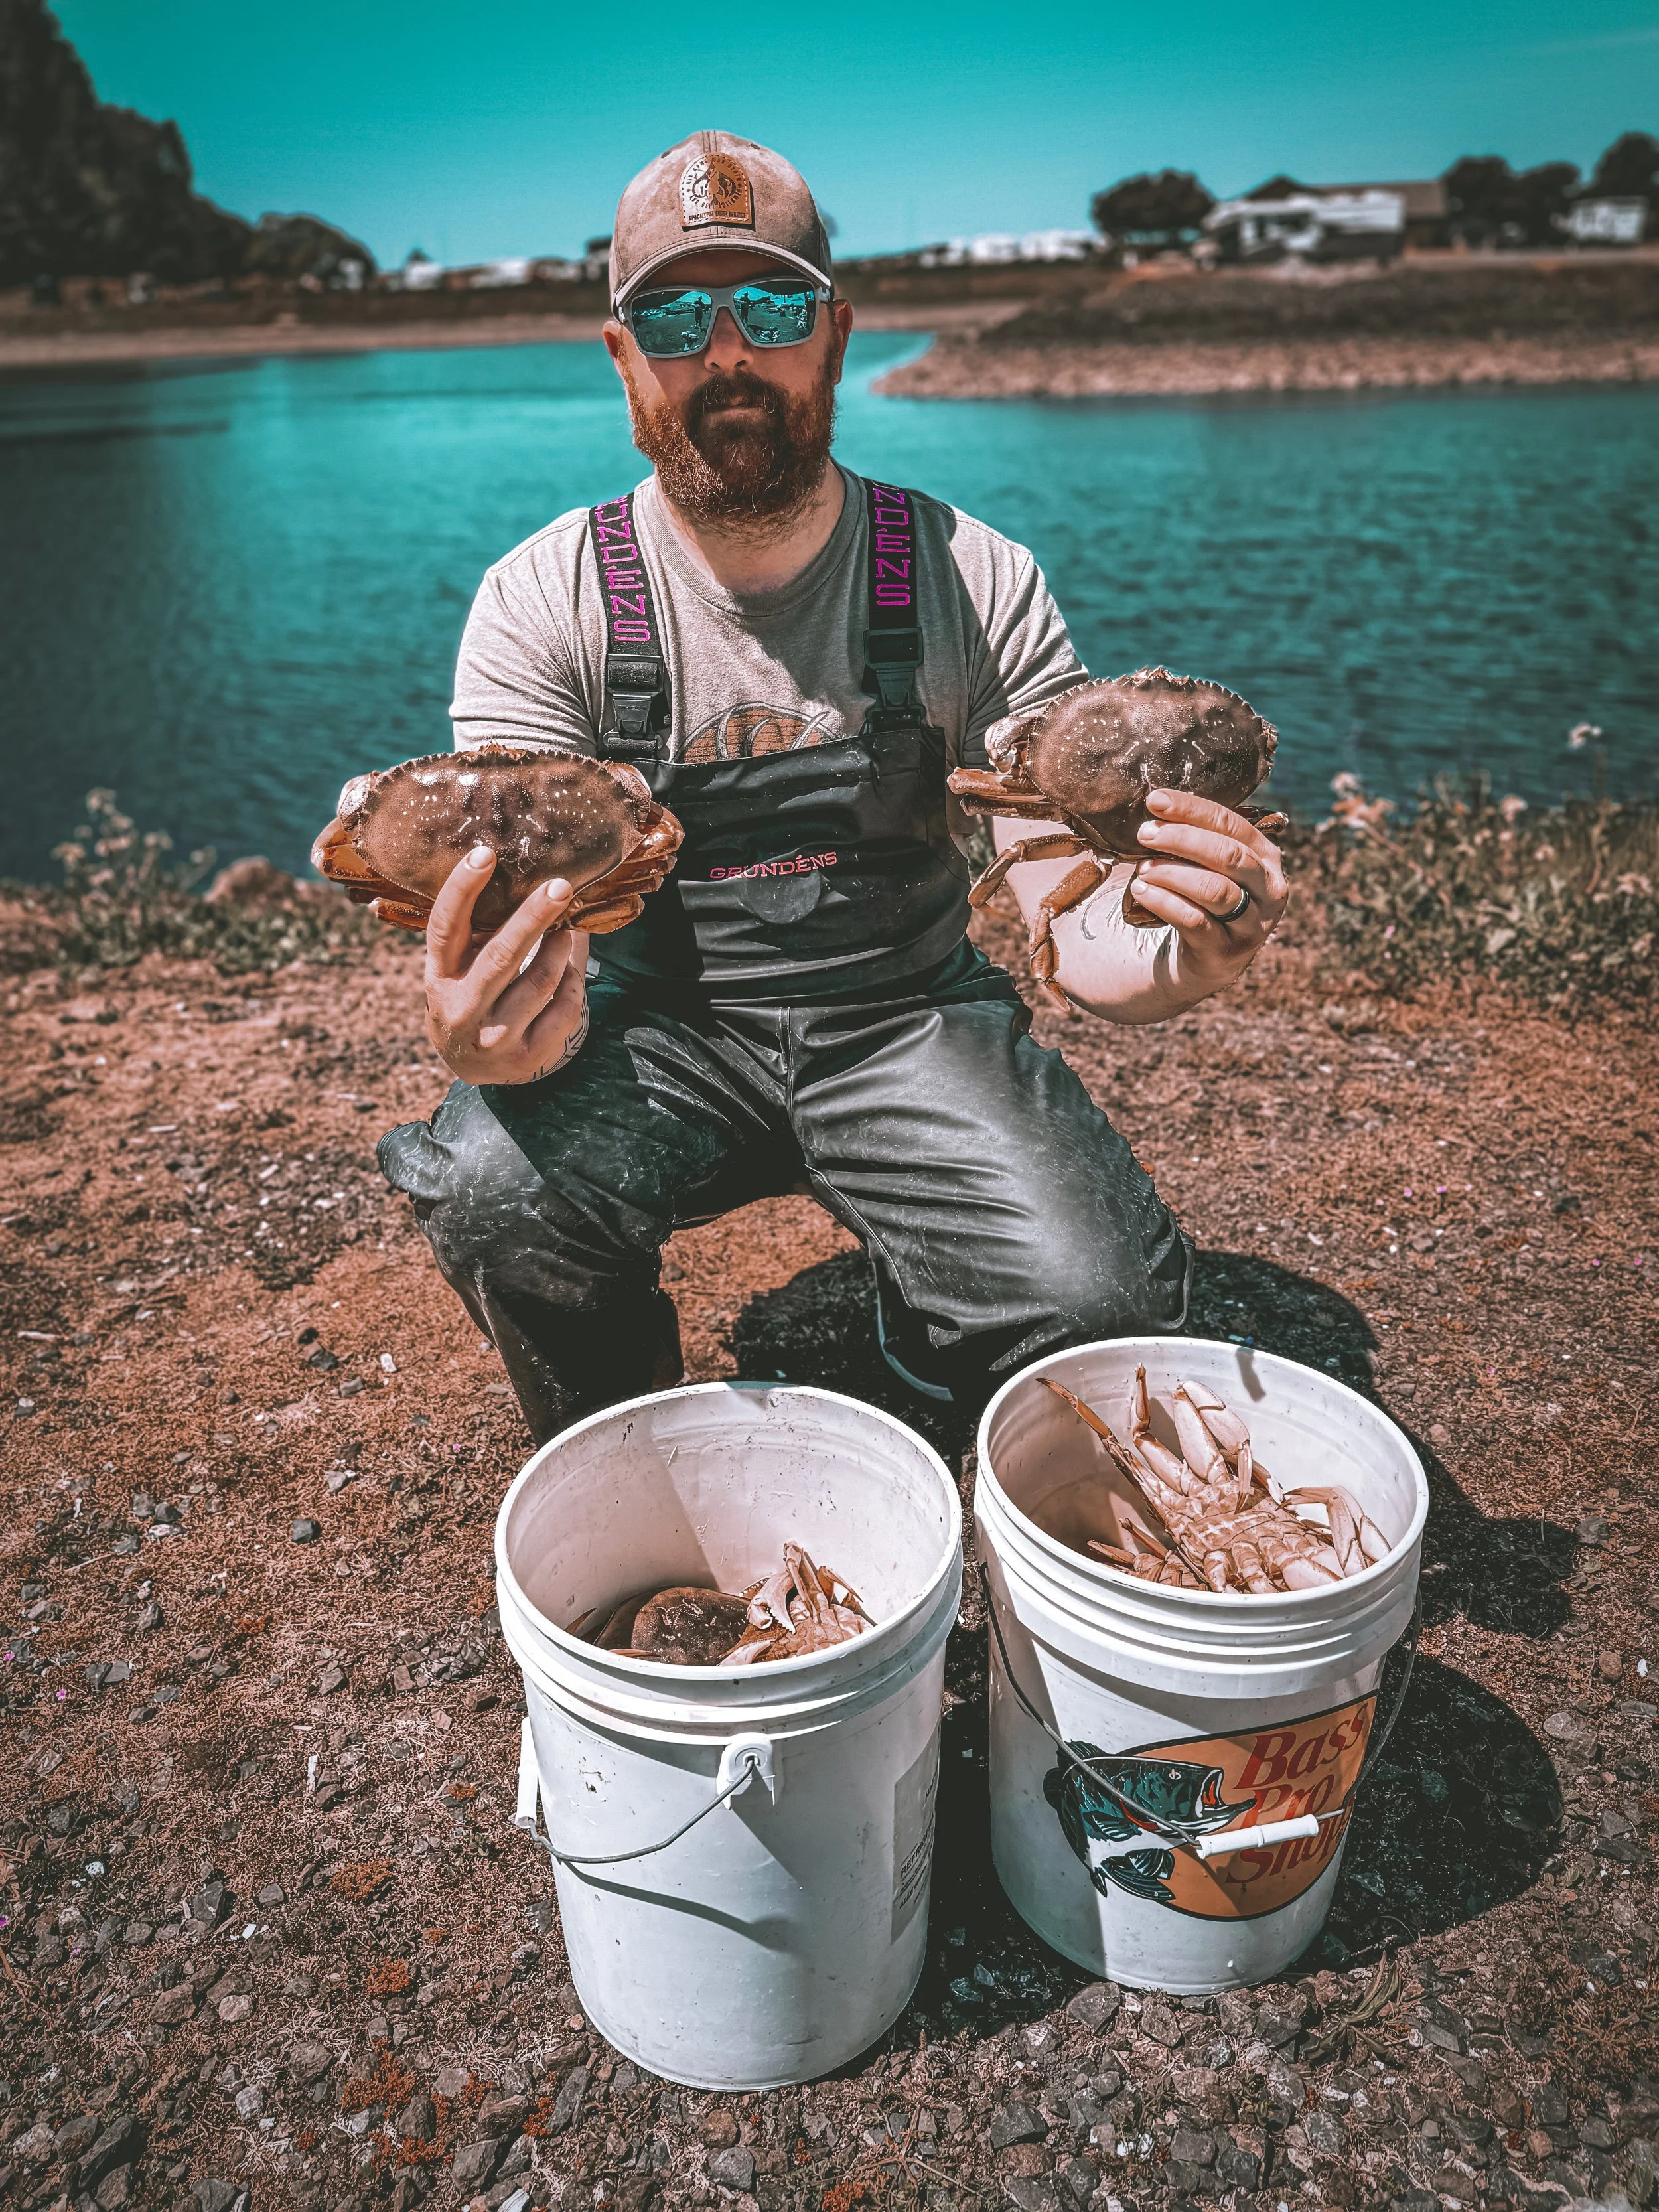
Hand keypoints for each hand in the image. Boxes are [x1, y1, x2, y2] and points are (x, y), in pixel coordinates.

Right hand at [424, 846, 590, 1084]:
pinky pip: (564, 1009)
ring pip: (541, 982)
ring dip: (560, 949)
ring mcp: (494, 1036)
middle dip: (534, 917)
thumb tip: (525, 874)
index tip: (485, 854)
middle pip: (502, 955)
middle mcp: (462, 1007)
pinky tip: (569, 971)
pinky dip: (572, 983)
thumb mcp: (459, 967)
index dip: (462, 889)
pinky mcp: (527, 1056)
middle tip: (561, 887)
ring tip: (566, 929)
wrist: (473, 1065)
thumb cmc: (470, 995)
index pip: (445, 927)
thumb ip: (479, 931)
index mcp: (440, 975)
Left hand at [1131, 790, 1288, 988]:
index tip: (1155, 800)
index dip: (1192, 809)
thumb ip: (1198, 839)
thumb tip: (1156, 807)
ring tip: (1142, 868)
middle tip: (1145, 834)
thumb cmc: (1205, 899)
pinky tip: (1142, 891)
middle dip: (1181, 839)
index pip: (1231, 823)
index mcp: (1266, 857)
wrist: (1208, 959)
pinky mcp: (1226, 952)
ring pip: (1214, 889)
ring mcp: (1253, 924)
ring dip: (1171, 873)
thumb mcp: (1211, 866)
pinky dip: (1165, 903)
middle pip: (1227, 854)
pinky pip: (1195, 922)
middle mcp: (1269, 889)